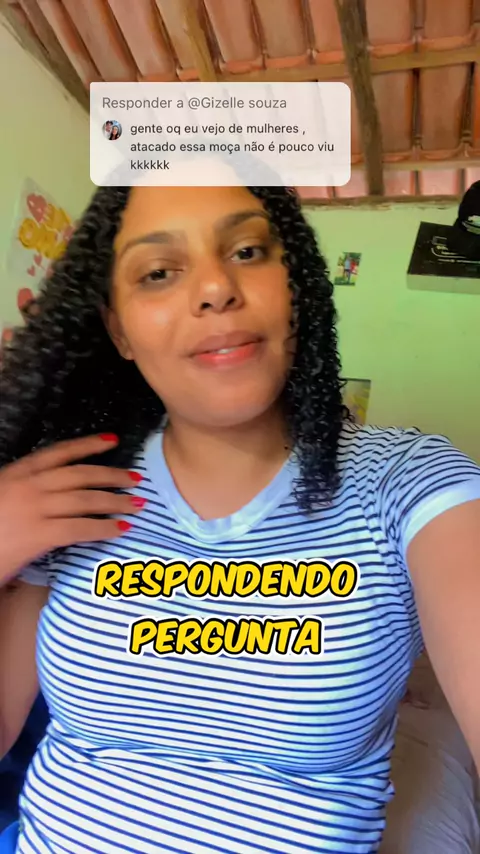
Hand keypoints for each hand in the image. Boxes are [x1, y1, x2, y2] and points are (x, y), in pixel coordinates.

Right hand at [0, 434, 142, 582]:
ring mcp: (34, 509)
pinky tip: (120, 529)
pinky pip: (80, 528)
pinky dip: (104, 528)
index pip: (59, 453)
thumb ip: (26, 489)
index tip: (113, 440)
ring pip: (85, 500)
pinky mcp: (38, 534)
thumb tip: (57, 491)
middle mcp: (28, 486)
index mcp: (17, 472)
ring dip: (115, 501)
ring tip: (137, 505)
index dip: (88, 445)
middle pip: (80, 475)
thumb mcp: (2, 496)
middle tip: (135, 478)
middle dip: (111, 475)